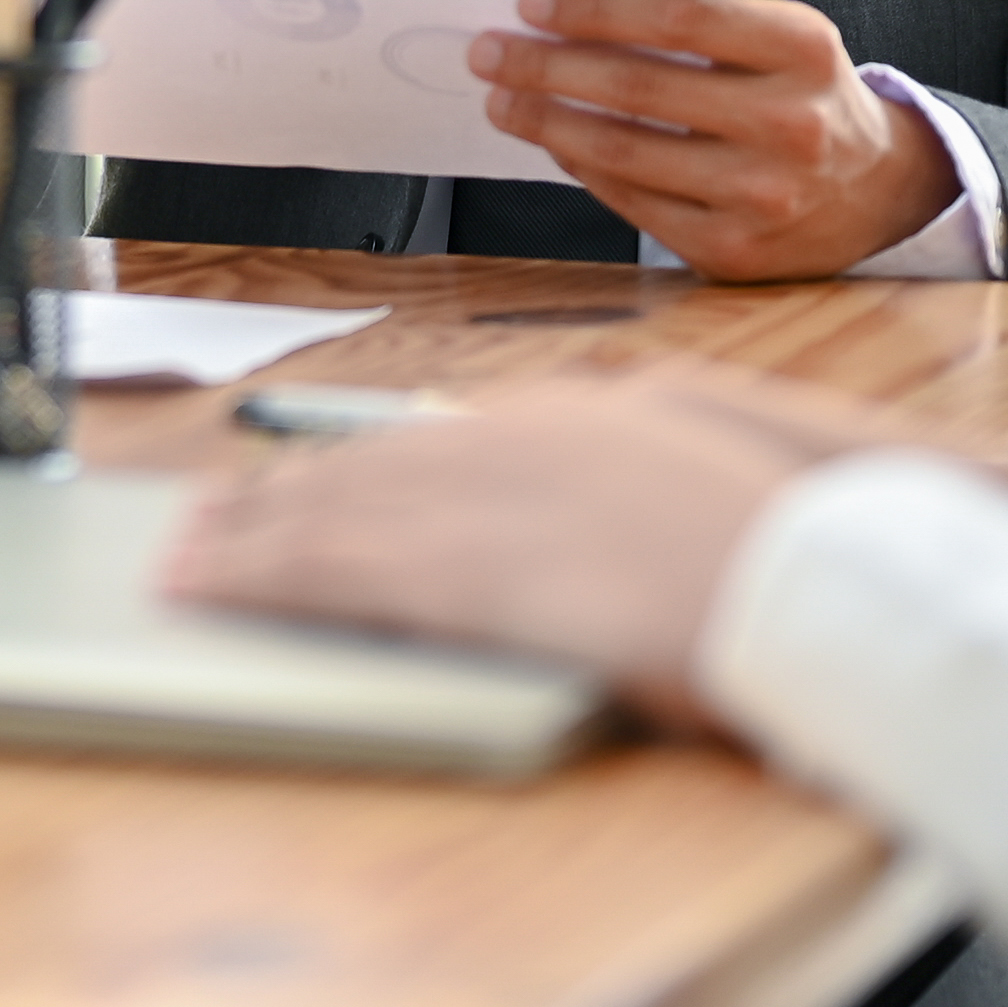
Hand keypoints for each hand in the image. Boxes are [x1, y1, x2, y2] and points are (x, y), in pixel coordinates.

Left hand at [166, 373, 860, 729]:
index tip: (297, 489)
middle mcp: (513, 441)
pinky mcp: (474, 572)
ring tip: (183, 560)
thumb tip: (566, 532)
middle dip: (281, 499)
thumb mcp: (691, 488)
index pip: (431, 444)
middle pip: (368, 468)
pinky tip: (211, 589)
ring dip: (250, 540)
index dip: (353, 469)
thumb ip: (613, 499)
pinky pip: (339, 573)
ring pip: (335, 513)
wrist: (824, 567)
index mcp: (570, 417)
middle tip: (204, 523)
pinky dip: (262, 579)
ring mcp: (491, 501)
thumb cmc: (780, 548)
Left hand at [470, 0, 964, 279]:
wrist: (877, 189)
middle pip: (641, 86)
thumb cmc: (804, 94)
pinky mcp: (734, 251)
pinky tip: (554, 144)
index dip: (597, 8)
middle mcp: (788, 124)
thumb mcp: (781, 39)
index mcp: (802, 48)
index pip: (679, 16)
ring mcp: (763, 196)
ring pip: (626, 152)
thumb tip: (574, 16)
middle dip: (548, 66)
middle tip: (490, 52)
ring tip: (503, 100)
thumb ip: (702, 24)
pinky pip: (634, 203)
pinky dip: (584, 168)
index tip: (532, 2)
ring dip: (548, 122)